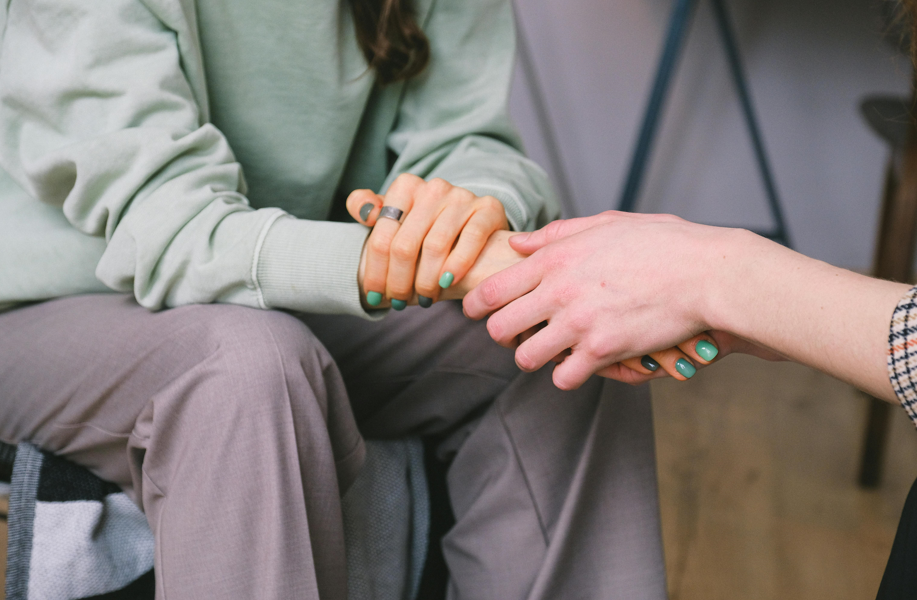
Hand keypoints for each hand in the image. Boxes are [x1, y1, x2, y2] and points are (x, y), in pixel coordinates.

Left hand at [348, 174, 507, 307]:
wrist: (472, 223)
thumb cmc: (425, 227)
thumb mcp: (394, 215)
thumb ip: (367, 208)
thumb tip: (364, 212)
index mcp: (406, 186)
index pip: (382, 237)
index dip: (375, 272)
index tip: (374, 296)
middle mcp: (433, 188)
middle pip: (405, 245)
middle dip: (399, 282)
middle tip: (399, 303)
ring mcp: (462, 197)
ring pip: (435, 246)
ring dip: (426, 281)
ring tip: (424, 299)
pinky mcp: (488, 208)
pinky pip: (471, 238)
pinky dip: (457, 264)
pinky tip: (447, 283)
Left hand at [462, 211, 778, 388]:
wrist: (707, 274)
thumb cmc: (662, 244)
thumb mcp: (606, 224)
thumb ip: (557, 234)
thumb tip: (518, 242)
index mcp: (556, 258)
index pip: (492, 289)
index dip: (475, 305)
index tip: (475, 311)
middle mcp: (559, 291)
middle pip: (499, 328)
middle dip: (502, 335)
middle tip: (516, 335)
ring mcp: (579, 323)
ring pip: (526, 358)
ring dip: (534, 357)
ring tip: (549, 351)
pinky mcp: (602, 350)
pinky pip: (563, 377)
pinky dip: (568, 375)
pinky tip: (579, 364)